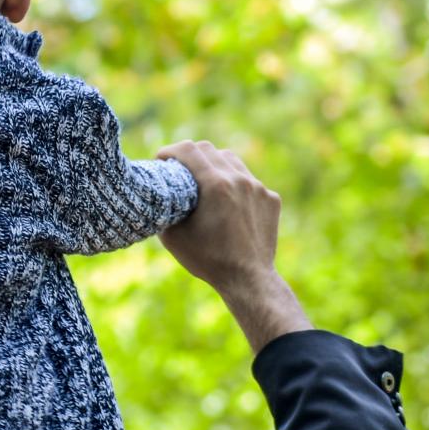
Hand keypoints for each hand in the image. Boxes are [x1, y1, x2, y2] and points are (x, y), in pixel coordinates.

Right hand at [154, 140, 312, 351]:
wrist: (248, 279)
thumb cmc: (208, 260)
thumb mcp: (174, 237)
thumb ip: (164, 210)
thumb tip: (157, 198)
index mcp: (215, 185)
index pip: (188, 150)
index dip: (170, 151)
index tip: (161, 159)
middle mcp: (239, 180)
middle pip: (210, 150)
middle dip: (190, 155)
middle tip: (179, 169)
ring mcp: (258, 188)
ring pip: (232, 161)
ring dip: (214, 165)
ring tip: (204, 181)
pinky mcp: (271, 199)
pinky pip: (249, 181)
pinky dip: (234, 184)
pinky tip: (228, 202)